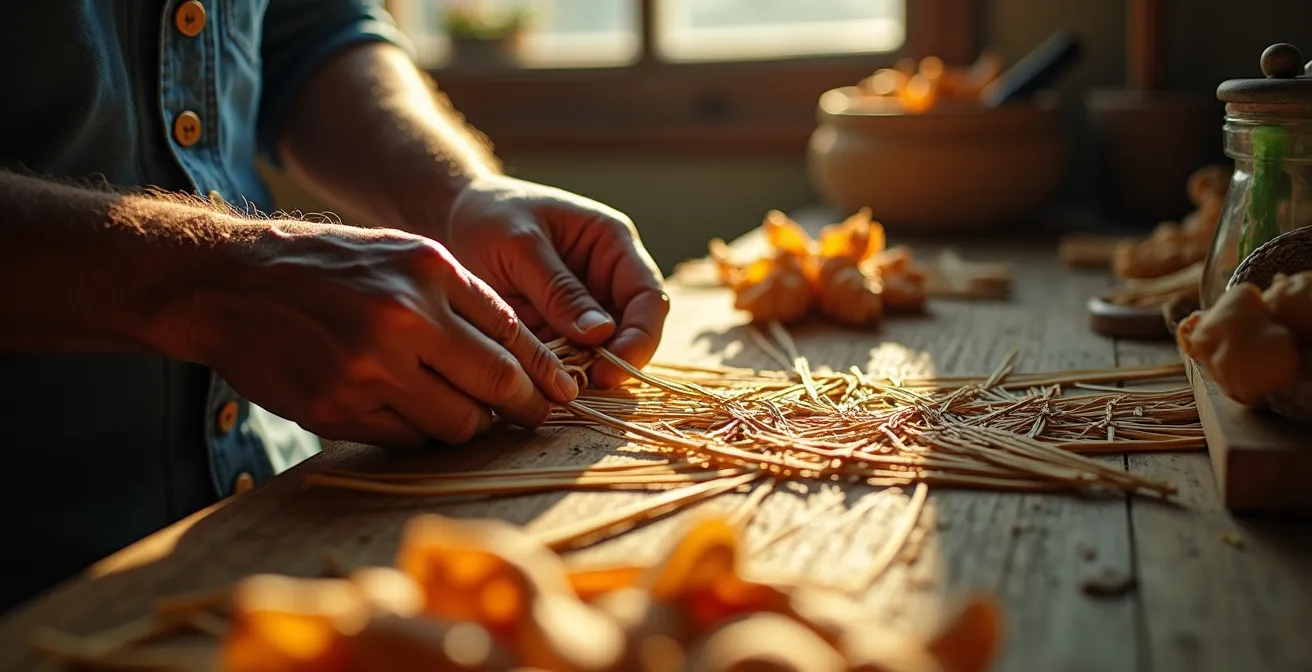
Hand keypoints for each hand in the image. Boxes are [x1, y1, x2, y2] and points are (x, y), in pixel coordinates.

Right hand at [191, 221, 577, 446]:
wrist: (228, 281)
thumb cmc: (327, 267)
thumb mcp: (403, 254)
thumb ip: (463, 299)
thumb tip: (525, 356)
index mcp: (429, 271)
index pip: (513, 335)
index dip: (545, 373)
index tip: (561, 393)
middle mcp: (405, 319)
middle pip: (497, 386)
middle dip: (525, 409)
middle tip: (534, 417)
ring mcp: (369, 369)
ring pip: (457, 424)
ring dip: (471, 425)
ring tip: (465, 412)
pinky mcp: (336, 410)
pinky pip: (407, 438)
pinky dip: (420, 431)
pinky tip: (410, 410)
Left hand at [436, 175, 668, 387]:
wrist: (451, 220)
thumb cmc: (490, 217)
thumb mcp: (520, 246)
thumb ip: (559, 289)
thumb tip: (601, 334)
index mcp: (613, 245)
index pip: (648, 297)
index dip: (640, 337)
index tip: (611, 369)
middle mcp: (608, 280)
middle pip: (633, 331)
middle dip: (615, 363)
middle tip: (584, 386)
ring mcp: (585, 309)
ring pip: (603, 353)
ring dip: (586, 374)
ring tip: (555, 386)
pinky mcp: (559, 332)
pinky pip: (571, 361)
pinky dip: (560, 376)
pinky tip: (539, 384)